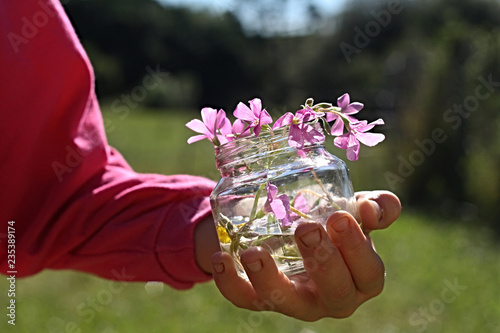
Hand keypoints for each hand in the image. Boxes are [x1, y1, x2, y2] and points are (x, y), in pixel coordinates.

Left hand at [209, 190, 400, 320]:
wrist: (295, 232)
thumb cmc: (333, 223)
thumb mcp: (355, 210)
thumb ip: (375, 206)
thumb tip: (372, 210)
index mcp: (361, 277)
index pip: (369, 271)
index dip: (357, 248)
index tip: (339, 217)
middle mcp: (333, 297)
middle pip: (334, 292)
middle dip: (321, 262)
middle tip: (305, 229)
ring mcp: (297, 302)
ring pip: (287, 303)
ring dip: (269, 279)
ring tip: (253, 252)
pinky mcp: (263, 300)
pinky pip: (247, 300)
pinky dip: (231, 284)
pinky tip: (221, 259)